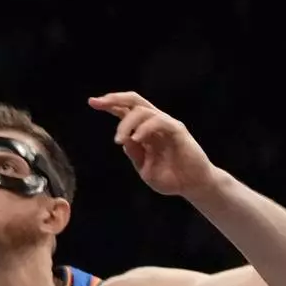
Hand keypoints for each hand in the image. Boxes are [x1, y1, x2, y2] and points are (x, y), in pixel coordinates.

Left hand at [89, 92, 216, 197]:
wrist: (193, 186)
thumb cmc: (170, 178)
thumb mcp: (144, 168)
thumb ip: (134, 153)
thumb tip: (123, 139)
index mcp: (144, 130)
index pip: (125, 111)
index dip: (110, 104)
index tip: (92, 102)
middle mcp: (154, 123)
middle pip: (134, 101)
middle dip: (114, 99)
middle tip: (98, 102)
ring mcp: (167, 125)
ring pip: (143, 110)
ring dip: (126, 123)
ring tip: (118, 139)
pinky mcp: (178, 131)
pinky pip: (160, 121)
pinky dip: (145, 128)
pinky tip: (135, 138)